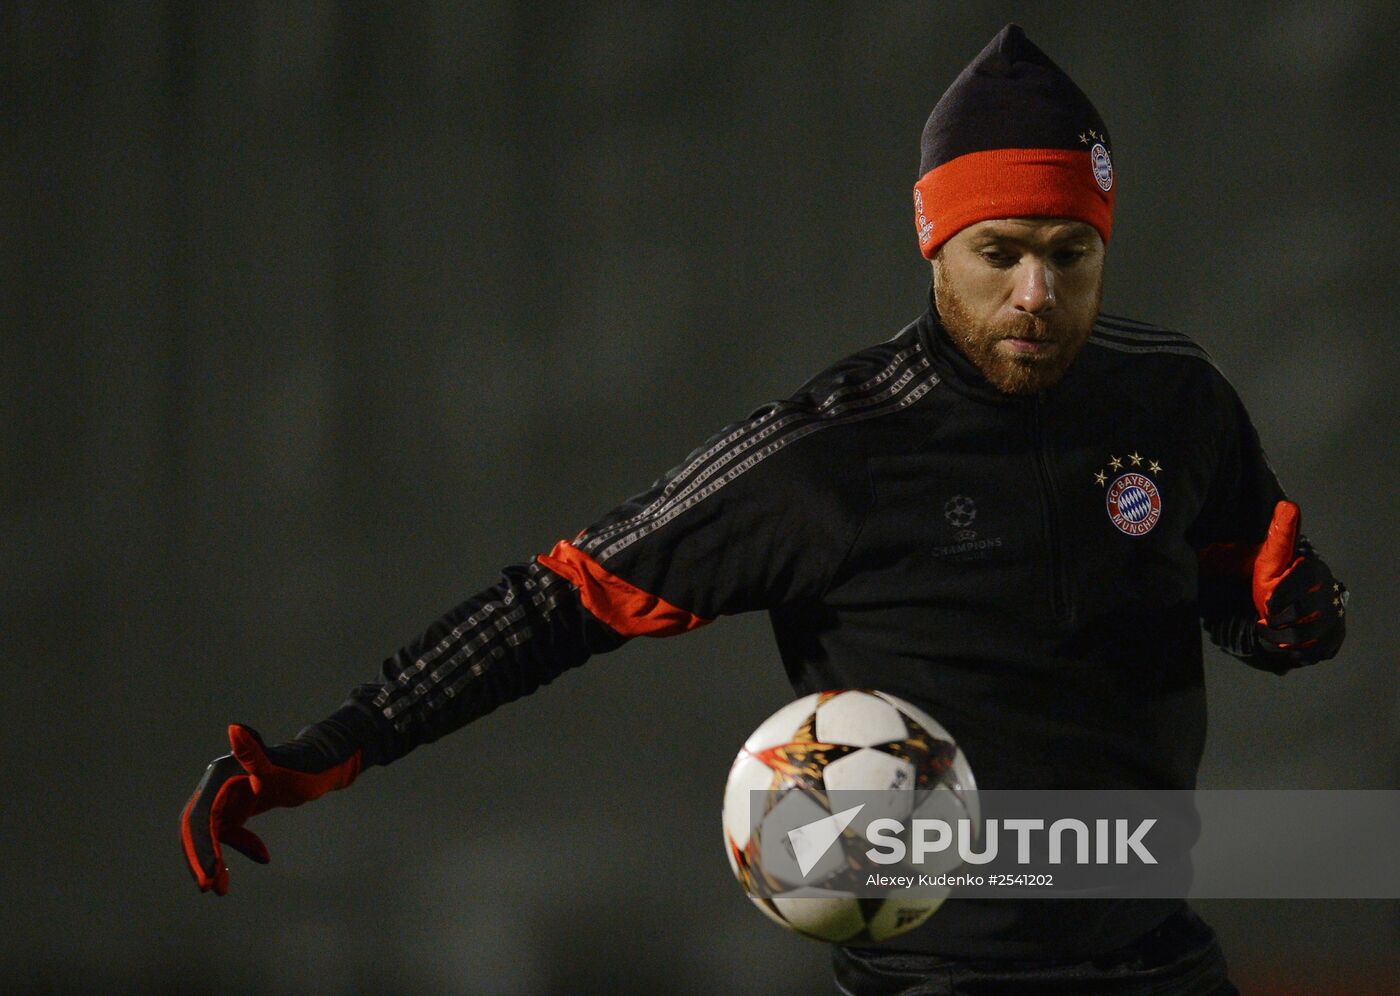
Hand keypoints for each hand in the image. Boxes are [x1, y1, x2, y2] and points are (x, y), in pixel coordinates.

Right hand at [180, 723, 361, 894]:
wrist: (321, 765)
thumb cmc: (303, 765)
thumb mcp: (279, 766)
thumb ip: (254, 753)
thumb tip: (235, 728)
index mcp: (219, 775)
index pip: (200, 818)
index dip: (200, 848)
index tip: (207, 877)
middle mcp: (216, 784)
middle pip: (197, 827)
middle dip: (201, 858)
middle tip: (211, 888)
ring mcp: (225, 795)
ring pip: (209, 833)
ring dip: (214, 859)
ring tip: (222, 888)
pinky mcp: (236, 805)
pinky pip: (226, 833)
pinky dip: (236, 848)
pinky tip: (262, 856)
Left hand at [1250, 500, 1346, 669]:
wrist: (1281, 603)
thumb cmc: (1272, 578)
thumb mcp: (1270, 557)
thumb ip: (1279, 535)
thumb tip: (1287, 504)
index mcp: (1314, 571)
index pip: (1301, 585)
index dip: (1280, 598)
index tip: (1266, 606)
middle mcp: (1329, 593)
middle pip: (1305, 616)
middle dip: (1280, 622)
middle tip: (1267, 620)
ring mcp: (1334, 617)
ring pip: (1311, 637)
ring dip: (1286, 639)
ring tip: (1273, 633)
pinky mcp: (1334, 637)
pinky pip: (1321, 651)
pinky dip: (1302, 652)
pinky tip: (1289, 646)